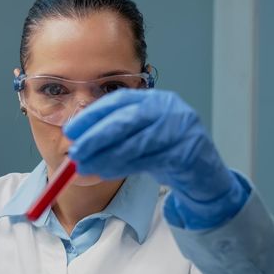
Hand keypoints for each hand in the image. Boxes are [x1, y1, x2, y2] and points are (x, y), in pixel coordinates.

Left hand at [64, 89, 244, 227]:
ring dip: (106, 157)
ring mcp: (181, 128)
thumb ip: (111, 139)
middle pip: (126, 120)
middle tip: (75, 152)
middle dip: (96, 137)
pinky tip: (106, 172)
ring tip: (84, 167)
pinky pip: (150, 160)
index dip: (92, 116)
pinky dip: (123, 167)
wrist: (203, 175)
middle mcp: (167, 108)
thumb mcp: (137, 139)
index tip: (70, 131)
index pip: (117, 101)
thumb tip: (75, 147)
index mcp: (152, 99)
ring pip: (136, 142)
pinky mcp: (189, 151)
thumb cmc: (164, 154)